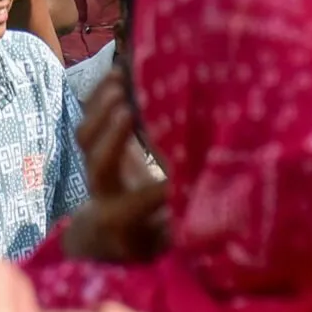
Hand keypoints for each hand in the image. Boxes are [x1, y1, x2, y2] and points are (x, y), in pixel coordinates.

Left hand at [63, 75, 168, 261]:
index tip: (179, 180)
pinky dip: (99, 94)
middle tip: (129, 111)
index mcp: (123, 221)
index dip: (154, 192)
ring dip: (101, 109)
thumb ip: (185, 224)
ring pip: (86, 138)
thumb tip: (225, 212)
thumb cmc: (148, 236)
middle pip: (98, 167)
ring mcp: (97, 166)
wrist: (110, 233)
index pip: (133, 205)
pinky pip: (87, 119)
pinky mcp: (96, 144)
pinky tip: (118, 72)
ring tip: (120, 81)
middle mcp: (105, 193)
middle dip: (112, 139)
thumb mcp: (167, 239)